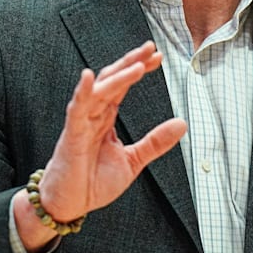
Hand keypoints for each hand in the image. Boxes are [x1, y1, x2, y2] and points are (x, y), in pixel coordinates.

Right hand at [28, 41, 186, 226]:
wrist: (69, 205)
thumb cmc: (93, 182)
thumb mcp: (133, 161)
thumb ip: (155, 142)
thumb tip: (182, 123)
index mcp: (106, 118)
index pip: (123, 86)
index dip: (139, 68)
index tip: (158, 57)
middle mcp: (93, 114)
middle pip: (111, 79)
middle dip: (130, 62)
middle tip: (150, 47)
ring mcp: (81, 123)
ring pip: (98, 91)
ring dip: (117, 76)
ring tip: (137, 65)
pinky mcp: (72, 136)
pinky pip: (76, 110)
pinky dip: (82, 92)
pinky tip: (87, 77)